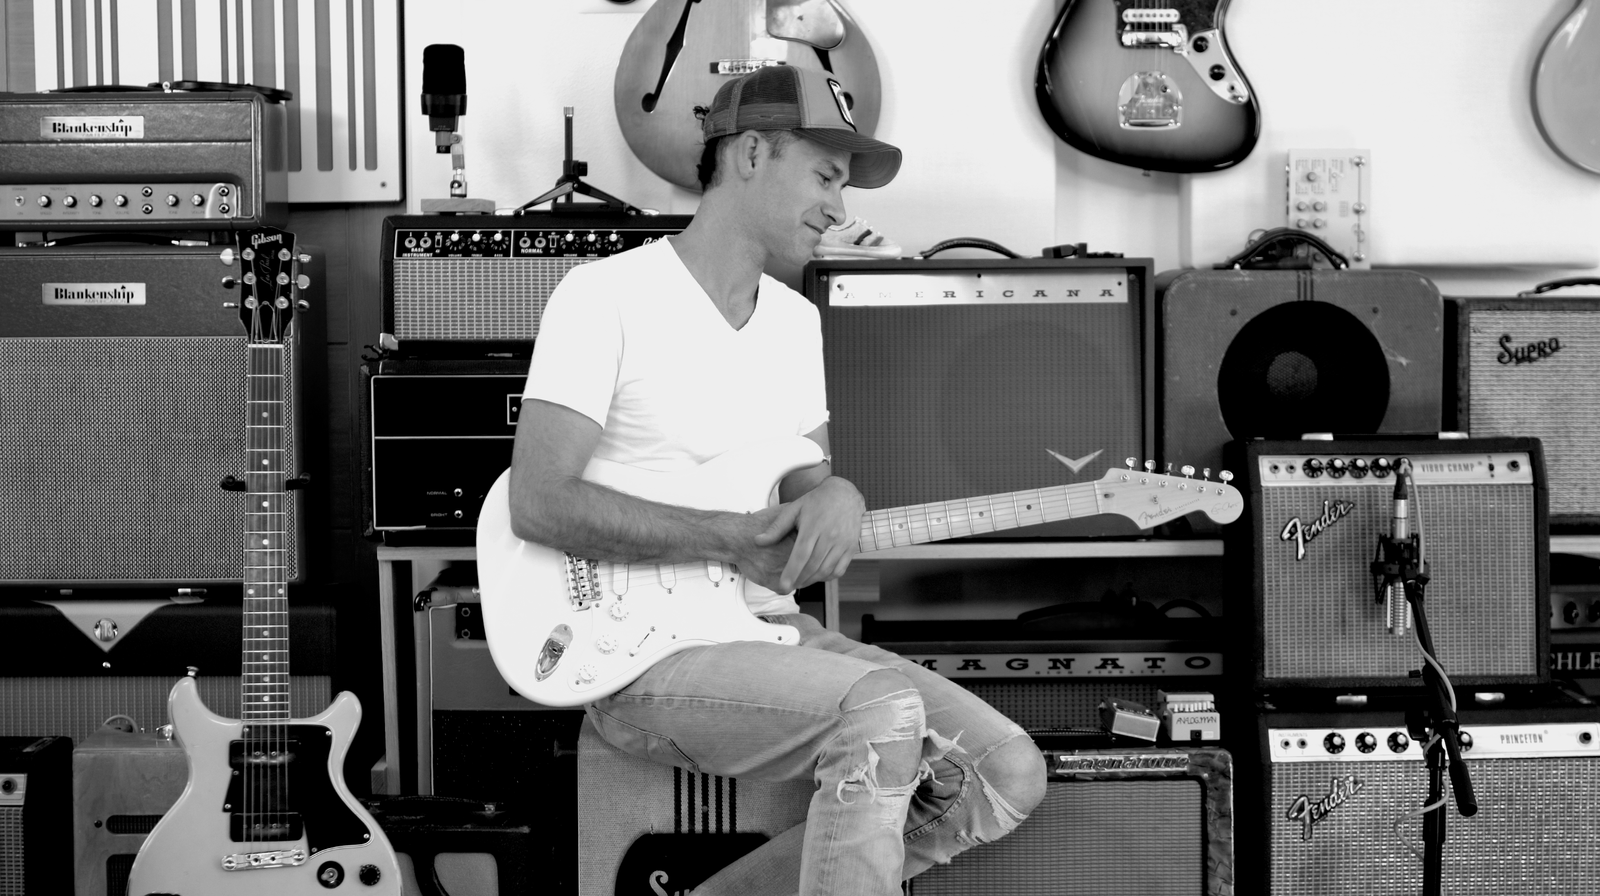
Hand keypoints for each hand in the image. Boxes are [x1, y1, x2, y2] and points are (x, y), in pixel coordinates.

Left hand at [750, 476, 865, 592]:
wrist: (844, 494)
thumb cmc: (816, 502)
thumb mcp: (794, 509)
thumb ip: (776, 528)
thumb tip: (758, 541)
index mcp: (813, 527)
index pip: (801, 555)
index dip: (791, 572)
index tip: (783, 585)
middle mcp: (830, 536)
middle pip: (813, 566)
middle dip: (799, 580)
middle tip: (788, 587)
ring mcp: (842, 543)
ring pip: (826, 570)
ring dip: (812, 580)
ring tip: (800, 583)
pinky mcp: (851, 548)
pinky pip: (839, 569)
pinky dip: (827, 577)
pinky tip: (817, 576)